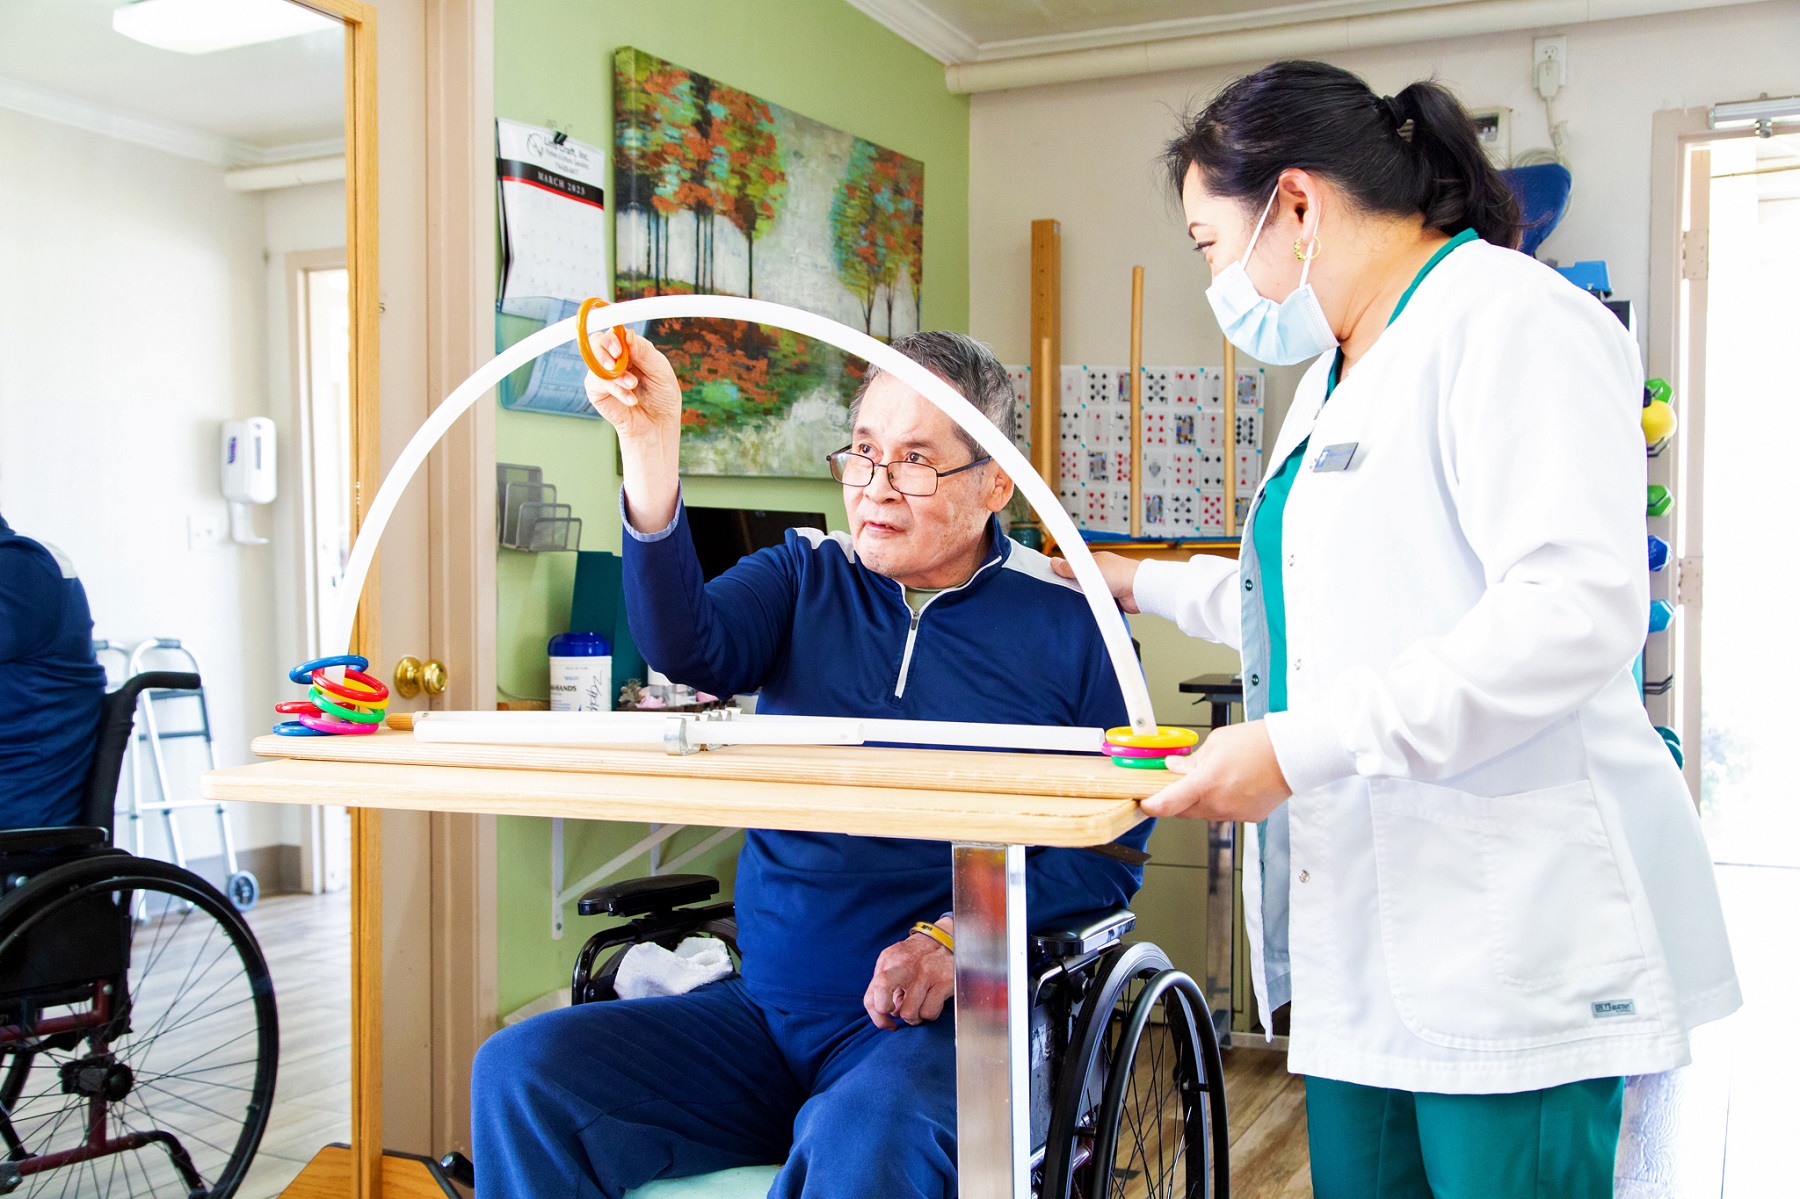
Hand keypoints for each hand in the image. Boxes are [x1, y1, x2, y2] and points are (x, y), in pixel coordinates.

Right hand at [582, 328, 683, 530]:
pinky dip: (615, 389)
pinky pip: (597, 382)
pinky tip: (630, 398)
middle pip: (598, 340)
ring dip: (615, 372)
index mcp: (632, 349)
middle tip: (617, 356)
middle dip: (606, 347)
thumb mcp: (661, 371)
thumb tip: (628, 335)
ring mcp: (604, 373)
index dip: (614, 333)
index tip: (620, 342)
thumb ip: (645, 353)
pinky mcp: (597, 390)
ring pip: (595, 360)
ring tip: (632, 385)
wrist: (657, 424)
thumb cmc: (662, 397)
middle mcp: (615, 358)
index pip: (616, 331)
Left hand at [864, 920, 954, 1029]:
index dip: (876, 1017)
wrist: (947, 939)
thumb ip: (887, 986)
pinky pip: (929, 1013)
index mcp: (889, 961)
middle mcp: (905, 965)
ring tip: (919, 1006)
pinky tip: (932, 1001)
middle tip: (897, 1013)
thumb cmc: (917, 957)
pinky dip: (930, 1013)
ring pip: (909, 1013)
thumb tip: (891, 1014)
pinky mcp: (944, 981)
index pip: (871, 996)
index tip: (886, 1023)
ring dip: (914, 1017)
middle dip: (885, 1011)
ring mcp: (925, 973)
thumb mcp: (896, 963)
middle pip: (882, 993)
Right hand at [1051, 551, 1141, 613]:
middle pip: (1079, 581)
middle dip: (1074, 586)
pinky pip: (1097, 604)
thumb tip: (1055, 562)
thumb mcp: (1089, 568)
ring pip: (1087, 594)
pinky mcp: (1111, 600)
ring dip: (1085, 597)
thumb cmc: (1120, 573)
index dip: (1064, 571)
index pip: (1074, 565)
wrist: (1139, 589)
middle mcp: (1101, 573)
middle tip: (1066, 591)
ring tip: (1080, 599)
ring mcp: (1106, 587)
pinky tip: (1091, 606)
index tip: (1055, 578)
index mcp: (1095, 561)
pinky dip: (1094, 606)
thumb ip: (1071, 567)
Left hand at [1142, 721, 1291, 821]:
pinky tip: (1234, 784)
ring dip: (1202, 800)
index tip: (1145, 803)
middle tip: (1181, 782)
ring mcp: (1235, 813)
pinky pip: (1226, 813)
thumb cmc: (1259, 743)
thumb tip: (1174, 768)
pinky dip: (1223, 802)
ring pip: (1206, 813)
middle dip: (1178, 800)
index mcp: (1206, 783)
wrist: (1293, 754)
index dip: (1151, 806)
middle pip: (1184, 811)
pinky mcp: (1249, 817)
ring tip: (1217, 777)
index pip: (1167, 804)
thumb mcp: (1216, 743)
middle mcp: (1218, 803)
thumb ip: (1191, 761)